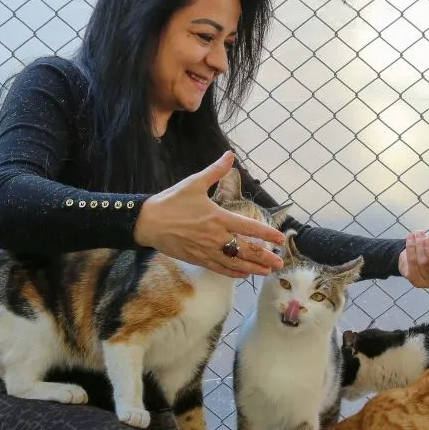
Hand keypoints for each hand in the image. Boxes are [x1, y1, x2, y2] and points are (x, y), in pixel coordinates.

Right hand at [134, 151, 284, 277]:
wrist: (147, 222)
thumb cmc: (171, 202)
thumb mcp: (194, 183)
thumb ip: (215, 171)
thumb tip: (230, 155)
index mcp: (218, 217)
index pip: (249, 227)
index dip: (267, 233)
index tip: (281, 239)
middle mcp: (216, 237)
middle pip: (246, 250)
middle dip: (265, 257)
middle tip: (280, 262)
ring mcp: (207, 250)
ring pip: (235, 263)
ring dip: (253, 268)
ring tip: (267, 271)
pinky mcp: (198, 259)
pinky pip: (220, 268)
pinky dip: (233, 272)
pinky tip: (243, 275)